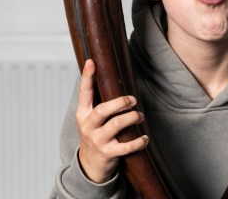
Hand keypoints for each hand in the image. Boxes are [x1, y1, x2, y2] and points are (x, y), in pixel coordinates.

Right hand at [76, 59, 147, 182]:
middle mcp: (88, 126)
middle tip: (133, 100)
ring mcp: (97, 140)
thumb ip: (99, 102)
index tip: (92, 61)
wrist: (89, 165)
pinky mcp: (108, 153)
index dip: (87, 77)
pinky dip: (139, 141)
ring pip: (116, 124)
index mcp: (83, 114)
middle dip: (120, 102)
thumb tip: (113, 77)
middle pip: (103, 110)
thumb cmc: (96, 134)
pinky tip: (145, 138)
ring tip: (140, 116)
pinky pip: (126, 147)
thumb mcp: (91, 119)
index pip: (84, 93)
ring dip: (132, 118)